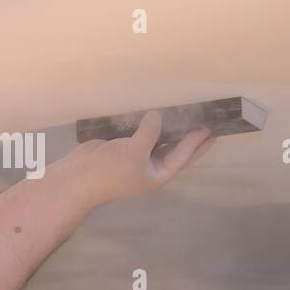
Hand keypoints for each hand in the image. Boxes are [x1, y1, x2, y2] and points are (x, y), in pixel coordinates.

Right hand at [64, 110, 214, 205]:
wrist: (79, 177)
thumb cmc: (110, 171)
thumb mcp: (134, 152)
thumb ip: (150, 133)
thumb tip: (157, 116)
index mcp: (157, 174)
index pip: (182, 157)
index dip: (196, 144)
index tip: (211, 130)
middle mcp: (149, 166)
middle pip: (175, 151)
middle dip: (190, 140)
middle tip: (208, 126)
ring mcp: (135, 157)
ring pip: (158, 141)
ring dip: (170, 130)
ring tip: (186, 116)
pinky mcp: (122, 147)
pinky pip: (141, 134)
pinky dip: (148, 124)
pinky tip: (156, 113)